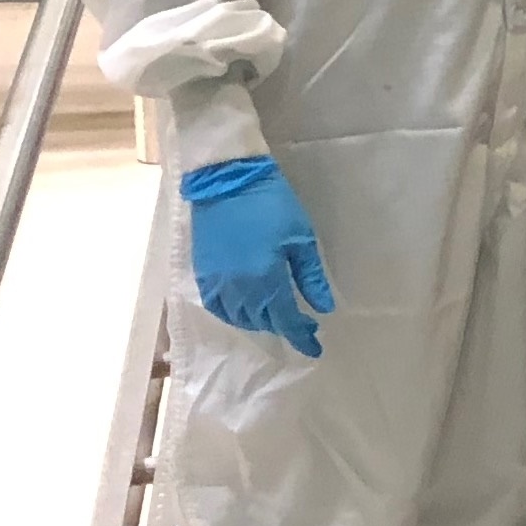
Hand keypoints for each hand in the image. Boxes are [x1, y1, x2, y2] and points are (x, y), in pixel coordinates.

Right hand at [179, 156, 335, 355]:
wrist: (225, 179)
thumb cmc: (271, 203)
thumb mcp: (301, 237)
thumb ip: (311, 276)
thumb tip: (323, 308)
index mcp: (266, 280)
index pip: (286, 320)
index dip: (302, 336)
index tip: (316, 345)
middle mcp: (238, 289)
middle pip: (262, 322)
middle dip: (284, 326)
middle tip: (303, 324)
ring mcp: (217, 283)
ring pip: (239, 318)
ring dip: (260, 322)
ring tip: (277, 316)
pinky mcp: (202, 274)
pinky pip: (218, 307)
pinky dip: (234, 314)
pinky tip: (246, 309)